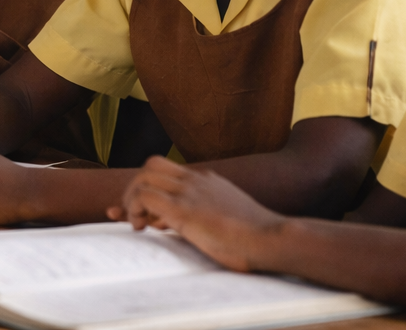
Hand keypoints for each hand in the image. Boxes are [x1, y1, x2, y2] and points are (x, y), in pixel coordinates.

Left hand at [107, 156, 285, 271]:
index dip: (149, 187)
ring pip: (143, 176)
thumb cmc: (257, 238)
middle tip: (135, 217)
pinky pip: (146, 197)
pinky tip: (142, 228)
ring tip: (137, 223)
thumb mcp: (229, 218)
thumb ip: (207, 215)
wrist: (274, 239)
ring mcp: (190, 192)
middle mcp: (196, 180)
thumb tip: (184, 224)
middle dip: (135, 189)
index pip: (167, 171)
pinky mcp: (185, 210)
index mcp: (207, 181)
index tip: (146, 214)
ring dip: (132, 198)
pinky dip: (135, 209)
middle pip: (150, 166)